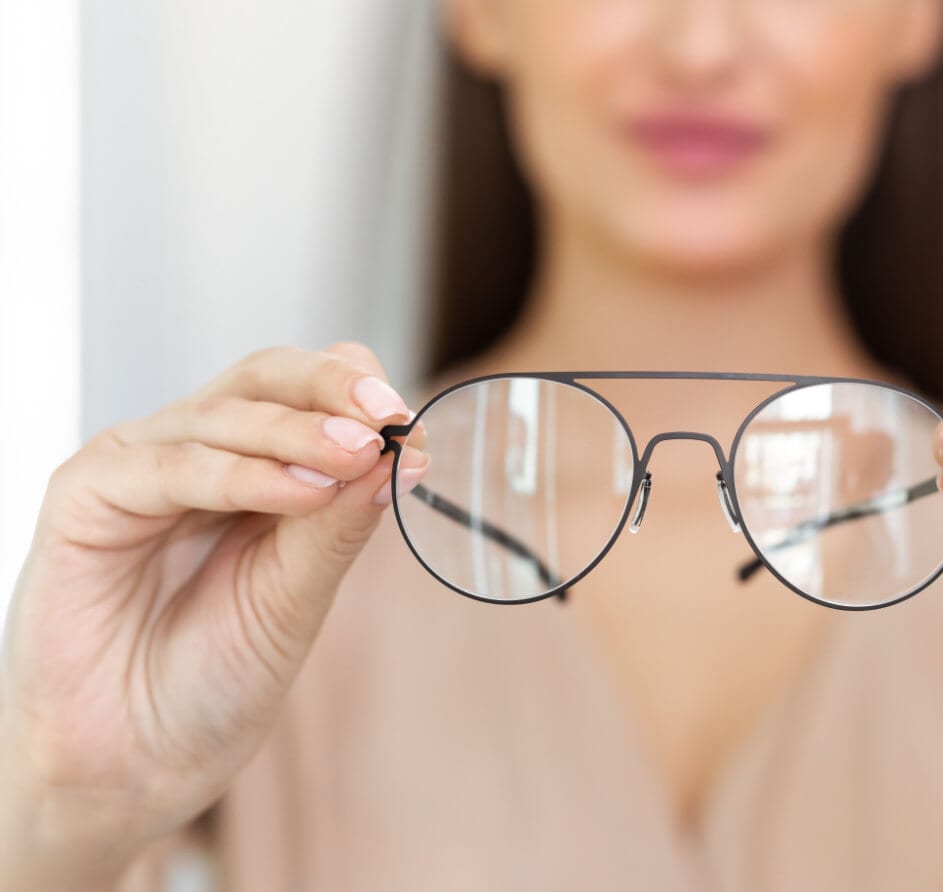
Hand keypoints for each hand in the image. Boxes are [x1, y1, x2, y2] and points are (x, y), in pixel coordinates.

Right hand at [0, 342, 427, 884]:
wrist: (133, 765)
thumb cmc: (214, 681)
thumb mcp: (299, 596)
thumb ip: (339, 524)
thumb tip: (401, 454)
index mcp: (252, 469)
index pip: (309, 392)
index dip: (360, 395)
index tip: (416, 428)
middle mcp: (198, 455)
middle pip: (267, 377)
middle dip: (335, 388)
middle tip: (391, 415)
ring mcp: (140, 468)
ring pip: (226, 414)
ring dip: (299, 431)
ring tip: (358, 454)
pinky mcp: (86, 494)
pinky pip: (173, 466)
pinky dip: (242, 473)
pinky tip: (301, 490)